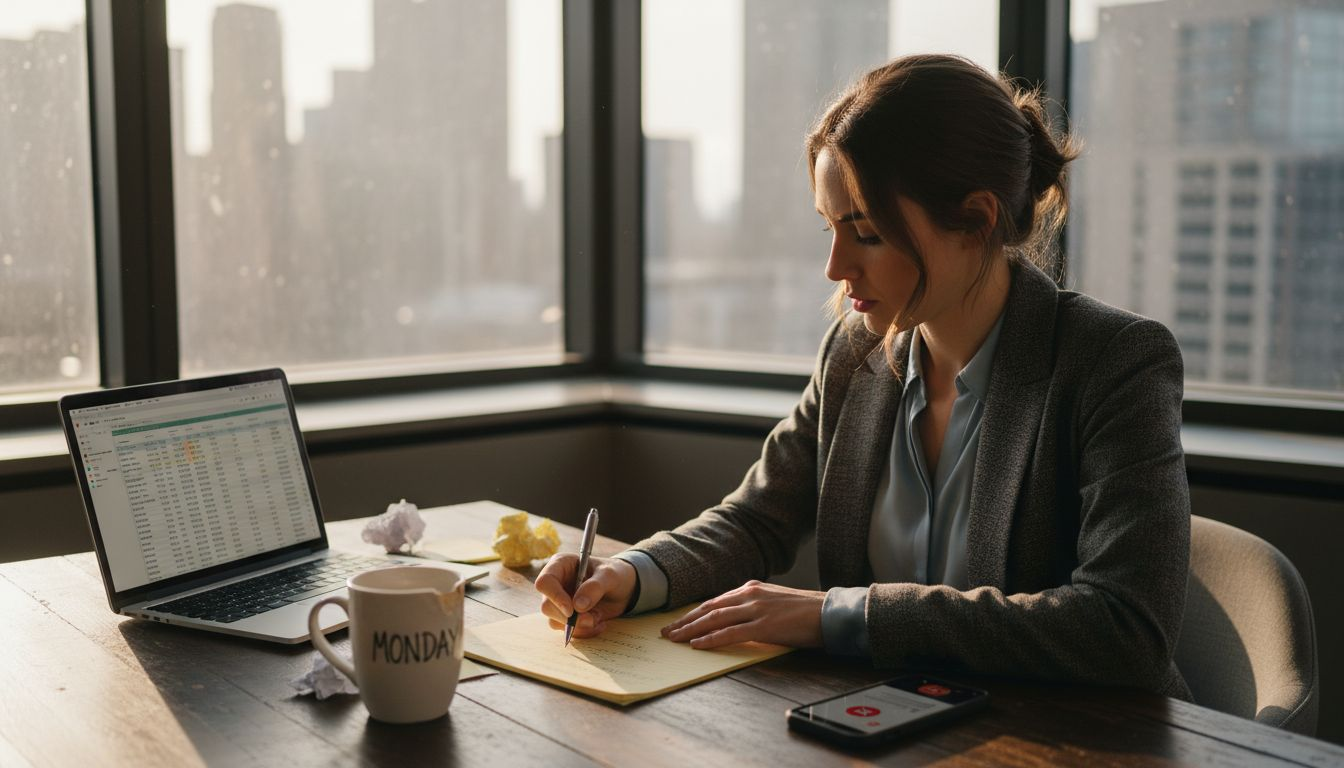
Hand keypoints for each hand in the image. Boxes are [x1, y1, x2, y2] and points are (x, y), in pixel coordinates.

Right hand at [535, 554, 635, 638]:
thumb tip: (578, 606)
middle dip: (570, 618)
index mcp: (561, 565)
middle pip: (547, 606)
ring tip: (598, 617)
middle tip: (591, 618)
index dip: (555, 597)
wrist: (623, 589)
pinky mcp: (566, 616)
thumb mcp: (610, 576)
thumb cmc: (615, 574)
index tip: (571, 610)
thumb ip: (595, 587)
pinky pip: (567, 630)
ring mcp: (559, 601)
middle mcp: (556, 583)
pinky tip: (599, 623)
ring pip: (555, 621)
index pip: (545, 582)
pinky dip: (584, 631)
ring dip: (579, 625)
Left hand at [661, 580, 825, 649]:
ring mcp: (756, 610)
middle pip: (709, 609)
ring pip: (714, 619)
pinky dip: (711, 639)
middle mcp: (750, 595)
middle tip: (667, 632)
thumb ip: (754, 607)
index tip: (679, 621)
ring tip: (674, 639)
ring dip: (691, 630)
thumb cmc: (806, 611)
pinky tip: (697, 645)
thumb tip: (736, 621)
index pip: (715, 601)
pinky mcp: (764, 626)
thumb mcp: (775, 602)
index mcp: (752, 588)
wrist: (829, 612)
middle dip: (685, 621)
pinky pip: (730, 633)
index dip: (695, 613)